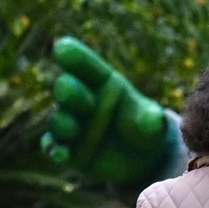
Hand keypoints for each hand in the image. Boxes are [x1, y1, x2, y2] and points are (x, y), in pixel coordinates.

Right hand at [41, 38, 174, 193]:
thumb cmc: (145, 129)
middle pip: (68, 89)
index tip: (62, 47)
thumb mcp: (153, 124)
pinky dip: (54, 150)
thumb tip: (154, 118)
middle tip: (67, 88)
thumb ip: (151, 119)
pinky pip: (54, 147)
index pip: (87, 66)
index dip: (75, 57)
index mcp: (103, 83)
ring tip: (71, 128)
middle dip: (68, 90)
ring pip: (60, 120)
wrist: (140, 160)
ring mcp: (73, 125)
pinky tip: (60, 155)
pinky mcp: (67, 150)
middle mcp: (83, 100)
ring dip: (63, 123)